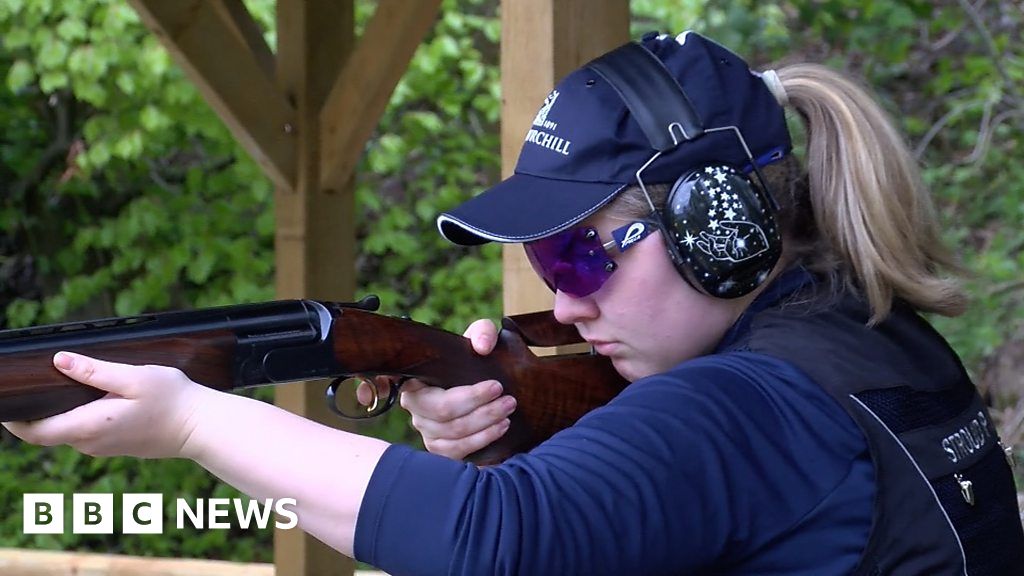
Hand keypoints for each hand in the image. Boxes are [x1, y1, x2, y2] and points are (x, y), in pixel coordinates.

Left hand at [2, 351, 206, 458]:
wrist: (202, 427)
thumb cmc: (173, 400)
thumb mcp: (134, 378)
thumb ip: (95, 371)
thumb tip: (59, 361)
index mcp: (90, 426)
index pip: (35, 433)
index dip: (13, 421)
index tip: (5, 404)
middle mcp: (92, 443)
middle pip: (48, 432)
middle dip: (34, 413)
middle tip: (29, 386)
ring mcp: (104, 447)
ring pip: (67, 432)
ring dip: (58, 413)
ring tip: (58, 385)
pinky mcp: (117, 445)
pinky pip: (86, 433)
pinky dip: (77, 417)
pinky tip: (89, 398)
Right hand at [399, 319, 515, 459]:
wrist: (478, 376)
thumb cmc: (472, 357)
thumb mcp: (479, 337)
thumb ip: (482, 332)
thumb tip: (482, 347)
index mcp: (415, 383)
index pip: (437, 398)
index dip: (468, 397)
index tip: (497, 386)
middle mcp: (416, 410)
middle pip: (446, 418)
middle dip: (482, 411)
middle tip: (509, 400)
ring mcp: (426, 431)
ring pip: (453, 437)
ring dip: (485, 427)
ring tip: (508, 415)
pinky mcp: (440, 447)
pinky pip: (456, 453)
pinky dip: (480, 442)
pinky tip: (499, 429)